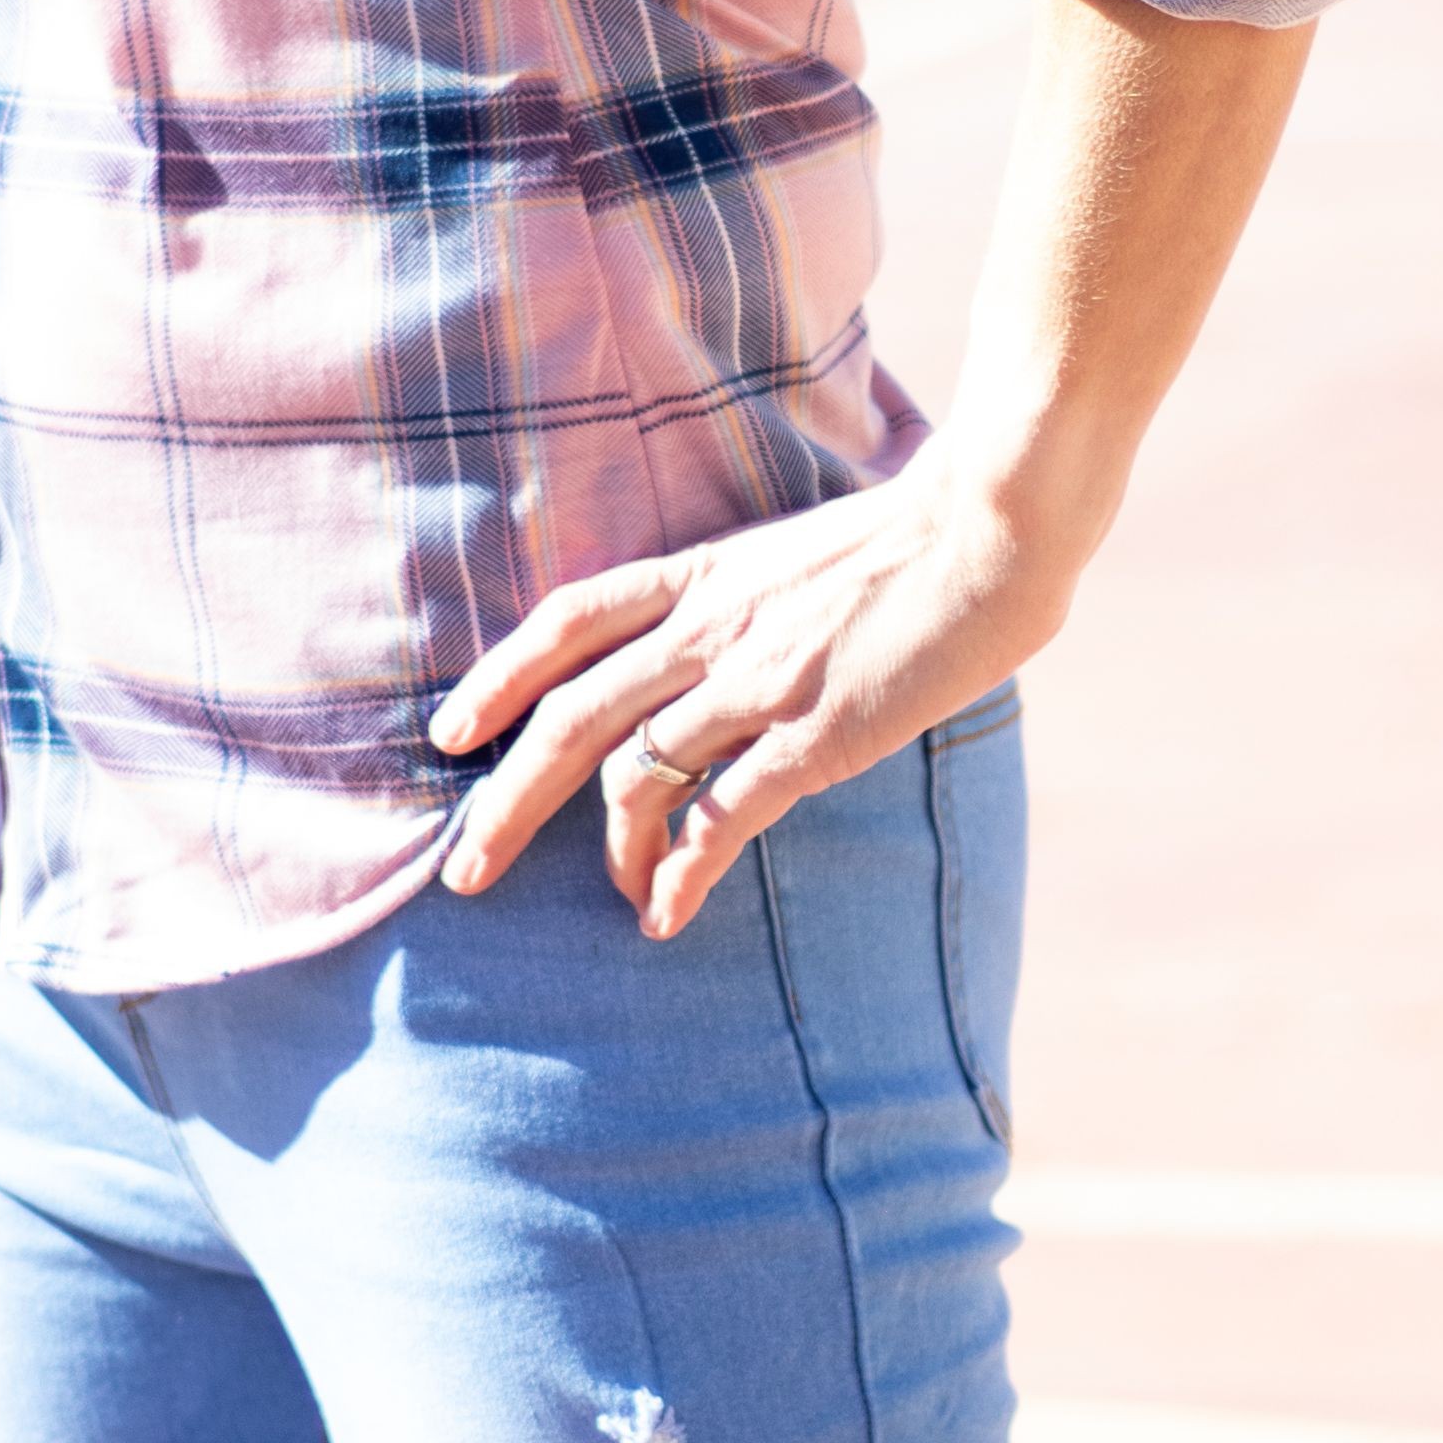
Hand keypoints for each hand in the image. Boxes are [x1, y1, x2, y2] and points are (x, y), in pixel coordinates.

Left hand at [429, 446, 1064, 944]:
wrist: (993, 526)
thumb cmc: (920, 540)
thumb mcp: (803, 556)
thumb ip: (754, 606)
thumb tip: (732, 659)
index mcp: (704, 576)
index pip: (568, 621)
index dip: (499, 677)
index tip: (450, 733)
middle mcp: (709, 629)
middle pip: (569, 718)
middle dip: (506, 800)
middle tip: (467, 869)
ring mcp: (754, 681)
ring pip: (632, 777)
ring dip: (607, 854)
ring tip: (614, 900)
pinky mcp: (811, 735)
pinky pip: (719, 818)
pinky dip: (683, 876)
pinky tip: (667, 916)